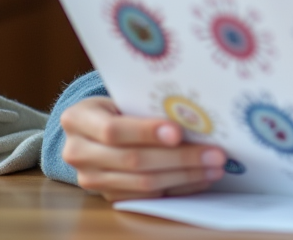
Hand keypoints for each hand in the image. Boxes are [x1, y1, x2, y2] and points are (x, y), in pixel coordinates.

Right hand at [59, 96, 226, 201]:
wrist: (94, 127)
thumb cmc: (117, 104)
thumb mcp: (122, 96)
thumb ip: (146, 104)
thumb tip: (195, 114)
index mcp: (78, 119)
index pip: (113, 130)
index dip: (147, 132)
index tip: (179, 132)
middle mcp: (77, 152)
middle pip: (133, 160)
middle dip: (179, 158)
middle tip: (215, 153)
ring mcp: (91, 178)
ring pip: (142, 183)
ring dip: (185, 176)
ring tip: (214, 166)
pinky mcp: (107, 195)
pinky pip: (147, 196)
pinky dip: (178, 187)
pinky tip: (201, 177)